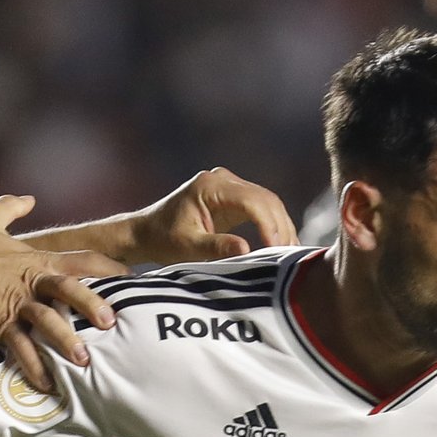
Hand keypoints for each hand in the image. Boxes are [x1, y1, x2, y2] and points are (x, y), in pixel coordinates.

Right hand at [0, 195, 120, 389]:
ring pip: (48, 322)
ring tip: (84, 362)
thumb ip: (10, 208)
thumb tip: (29, 198)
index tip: (130, 278)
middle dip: (93, 305)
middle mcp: (31, 281)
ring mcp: (16, 304)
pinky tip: (47, 384)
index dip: (107, 268)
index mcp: (36, 260)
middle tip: (113, 323)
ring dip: (67, 342)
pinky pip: (21, 349)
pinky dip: (34, 367)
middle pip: (69, 290)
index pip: (80, 260)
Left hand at [122, 168, 299, 264]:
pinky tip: (281, 246)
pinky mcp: (234, 198)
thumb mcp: (188, 247)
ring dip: (281, 227)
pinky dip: (273, 226)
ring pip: (268, 203)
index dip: (268, 224)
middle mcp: (223, 180)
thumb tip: (246, 249)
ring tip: (289, 254)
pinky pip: (262, 209)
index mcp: (210, 187)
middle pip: (265, 199)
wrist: (148, 232)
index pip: (251, 201)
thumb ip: (216, 247)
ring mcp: (230, 187)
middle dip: (280, 226)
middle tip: (288, 255)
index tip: (276, 248)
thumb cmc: (164, 240)